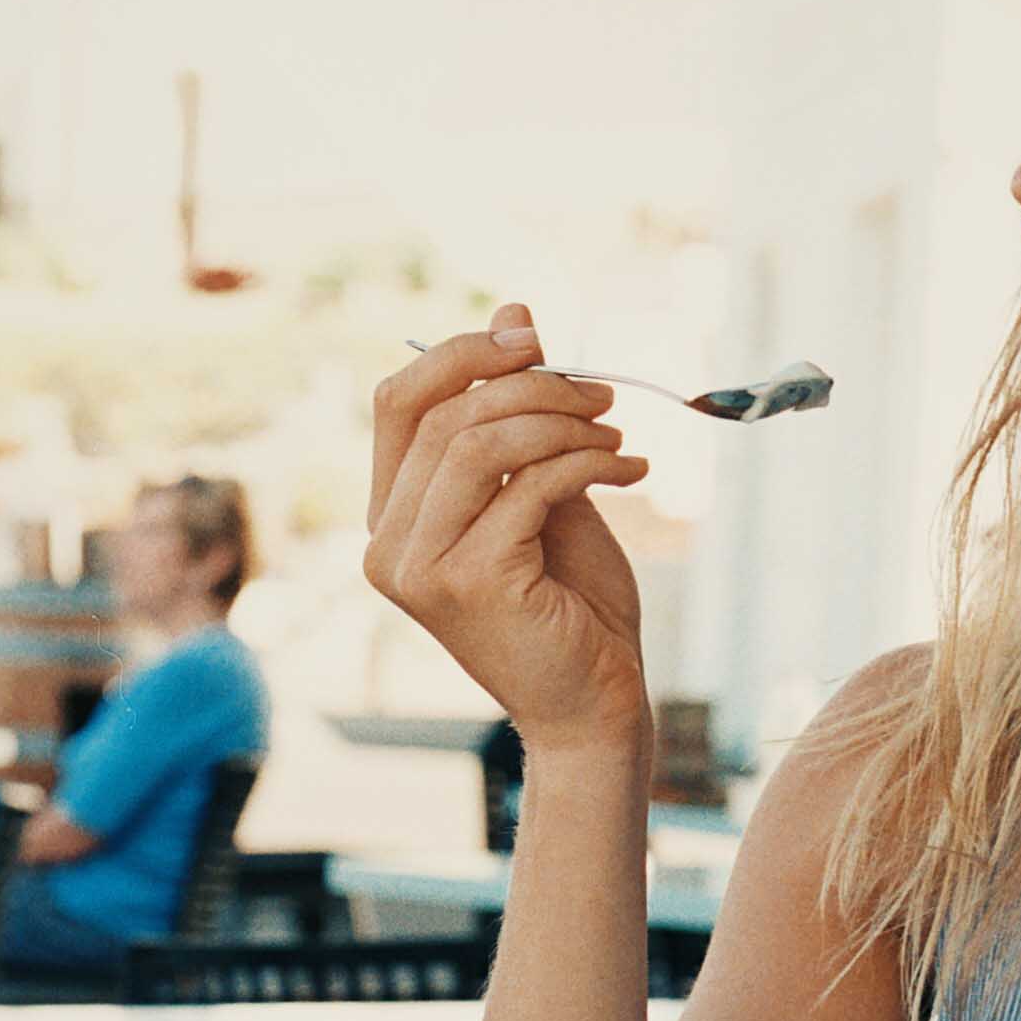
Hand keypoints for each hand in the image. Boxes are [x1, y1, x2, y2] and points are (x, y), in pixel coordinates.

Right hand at [365, 302, 651, 752]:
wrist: (595, 707)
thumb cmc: (571, 606)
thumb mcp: (545, 491)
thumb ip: (521, 414)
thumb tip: (516, 312)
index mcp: (392, 517)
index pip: (400, 401)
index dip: (464, 354)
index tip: (537, 341)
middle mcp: (388, 544)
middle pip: (444, 414)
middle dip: (532, 387)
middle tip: (603, 397)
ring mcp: (420, 568)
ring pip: (480, 444)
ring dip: (563, 424)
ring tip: (618, 437)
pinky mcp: (469, 583)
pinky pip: (529, 487)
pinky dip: (588, 464)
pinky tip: (631, 471)